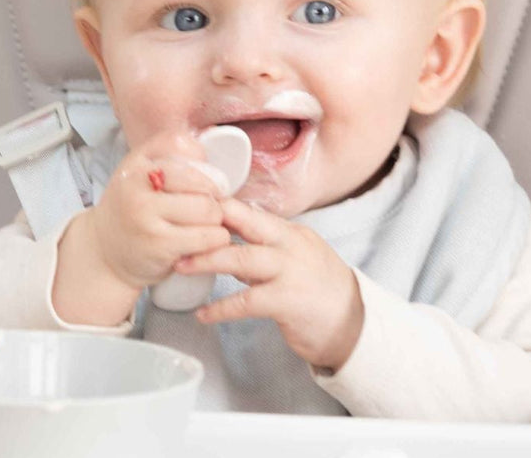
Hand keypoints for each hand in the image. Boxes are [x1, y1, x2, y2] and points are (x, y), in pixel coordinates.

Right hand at [87, 133, 234, 289]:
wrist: (104, 253)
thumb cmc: (130, 212)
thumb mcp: (138, 177)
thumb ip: (167, 159)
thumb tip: (208, 159)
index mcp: (135, 163)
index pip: (180, 144)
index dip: (200, 162)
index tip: (201, 180)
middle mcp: (137, 184)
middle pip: (202, 182)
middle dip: (213, 197)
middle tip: (206, 208)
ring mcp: (146, 214)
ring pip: (209, 209)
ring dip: (216, 220)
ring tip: (203, 226)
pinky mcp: (159, 244)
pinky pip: (208, 237)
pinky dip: (215, 240)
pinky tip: (203, 243)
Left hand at [176, 198, 364, 371]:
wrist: (354, 324)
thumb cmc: (318, 291)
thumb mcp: (292, 259)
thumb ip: (259, 250)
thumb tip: (222, 241)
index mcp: (289, 232)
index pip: (248, 210)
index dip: (216, 205)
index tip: (186, 204)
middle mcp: (290, 245)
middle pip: (244, 223)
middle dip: (207, 222)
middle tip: (176, 224)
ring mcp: (291, 272)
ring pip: (241, 258)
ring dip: (207, 261)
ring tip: (180, 265)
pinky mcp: (289, 302)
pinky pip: (247, 302)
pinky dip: (221, 309)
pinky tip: (203, 314)